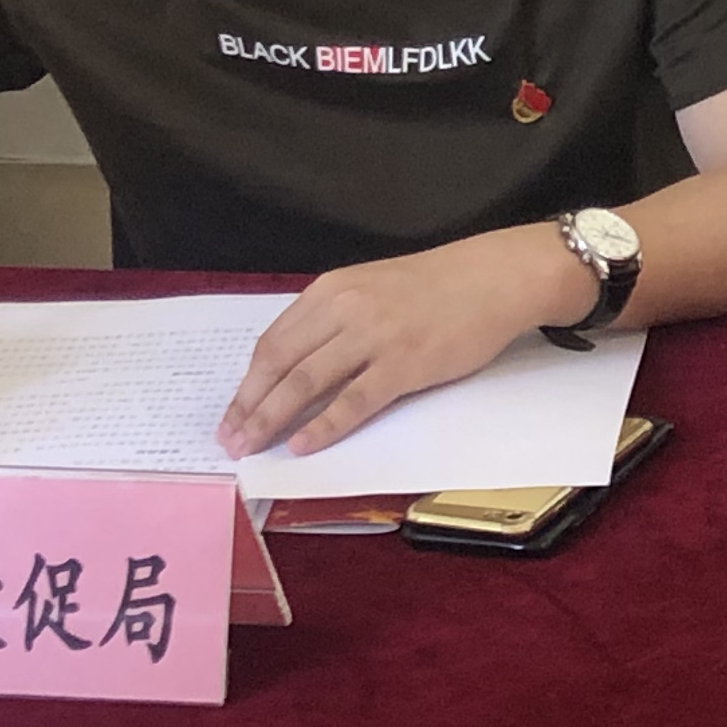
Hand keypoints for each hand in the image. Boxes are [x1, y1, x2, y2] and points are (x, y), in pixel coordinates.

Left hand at [219, 230, 584, 458]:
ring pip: (306, 383)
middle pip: (279, 364)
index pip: (273, 342)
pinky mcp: (405, 365)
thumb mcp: (371, 287)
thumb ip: (335, 318)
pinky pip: (354, 401)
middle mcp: (345, 310)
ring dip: (273, 419)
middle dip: (248, 407)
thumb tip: (299, 365)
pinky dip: (323, 425)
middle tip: (231, 441)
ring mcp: (374, 338)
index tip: (232, 412)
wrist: (495, 278)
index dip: (247, 383)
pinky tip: (303, 445)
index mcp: (331, 290)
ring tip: (253, 447)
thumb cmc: (438, 286)